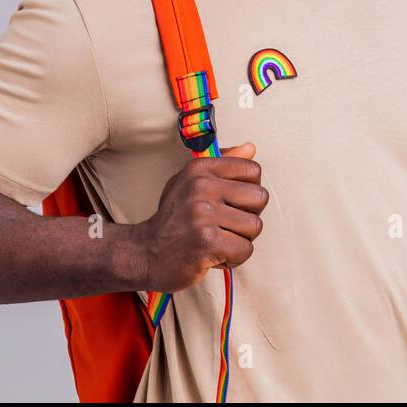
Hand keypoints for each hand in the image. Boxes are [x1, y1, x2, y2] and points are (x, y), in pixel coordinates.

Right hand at [136, 143, 265, 292]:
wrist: (146, 253)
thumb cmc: (174, 218)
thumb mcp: (191, 181)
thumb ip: (224, 163)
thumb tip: (251, 148)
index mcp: (200, 168)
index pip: (253, 170)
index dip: (248, 191)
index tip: (230, 202)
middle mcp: (201, 187)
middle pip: (260, 198)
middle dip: (248, 216)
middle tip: (225, 225)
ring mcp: (203, 214)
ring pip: (255, 226)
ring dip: (240, 239)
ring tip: (218, 239)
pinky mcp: (207, 242)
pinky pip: (245, 249)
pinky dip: (234, 257)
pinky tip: (215, 254)